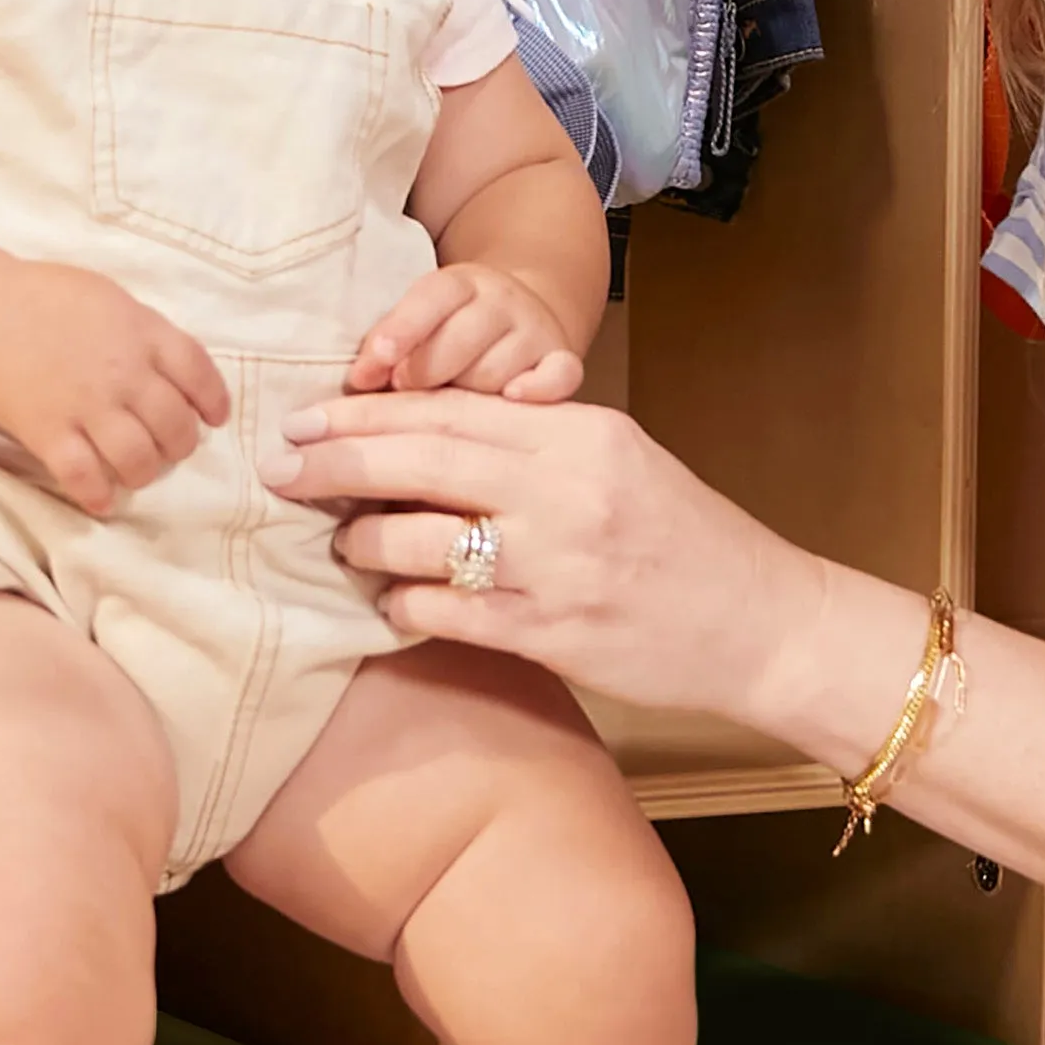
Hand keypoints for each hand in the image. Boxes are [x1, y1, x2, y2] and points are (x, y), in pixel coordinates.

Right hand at [0, 261, 231, 516]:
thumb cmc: (46, 298)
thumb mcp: (109, 299)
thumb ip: (144, 331)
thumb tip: (171, 367)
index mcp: (142, 333)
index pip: (199, 373)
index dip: (213, 402)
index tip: (213, 418)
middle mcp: (123, 373)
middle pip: (175, 427)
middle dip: (179, 446)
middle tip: (167, 448)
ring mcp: (87, 406)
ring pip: (138, 460)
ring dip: (144, 473)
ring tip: (135, 471)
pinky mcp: (49, 432)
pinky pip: (84, 477)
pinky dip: (98, 495)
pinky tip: (101, 499)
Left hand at [267, 388, 808, 728]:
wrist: (766, 623)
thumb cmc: (684, 538)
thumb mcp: (618, 458)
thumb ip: (533, 436)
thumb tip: (428, 425)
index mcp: (579, 433)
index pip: (449, 410)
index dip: (366, 413)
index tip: (305, 418)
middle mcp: (566, 491)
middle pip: (422, 460)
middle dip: (337, 461)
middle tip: (278, 465)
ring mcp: (560, 566)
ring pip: (424, 540)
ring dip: (365, 540)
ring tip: (340, 541)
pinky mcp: (556, 635)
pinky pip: (451, 614)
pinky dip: (407, 604)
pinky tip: (390, 600)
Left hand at [350, 261, 585, 402]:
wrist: (521, 316)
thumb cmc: (449, 333)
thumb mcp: (419, 324)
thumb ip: (389, 346)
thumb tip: (358, 381)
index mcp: (459, 283)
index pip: (430, 298)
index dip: (400, 331)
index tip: (371, 366)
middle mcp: (501, 301)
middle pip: (461, 339)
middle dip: (425, 371)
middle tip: (403, 390)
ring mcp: (535, 330)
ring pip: (496, 370)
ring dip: (467, 393)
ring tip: (449, 404)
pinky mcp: (563, 360)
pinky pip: (560, 375)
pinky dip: (538, 388)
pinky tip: (513, 398)